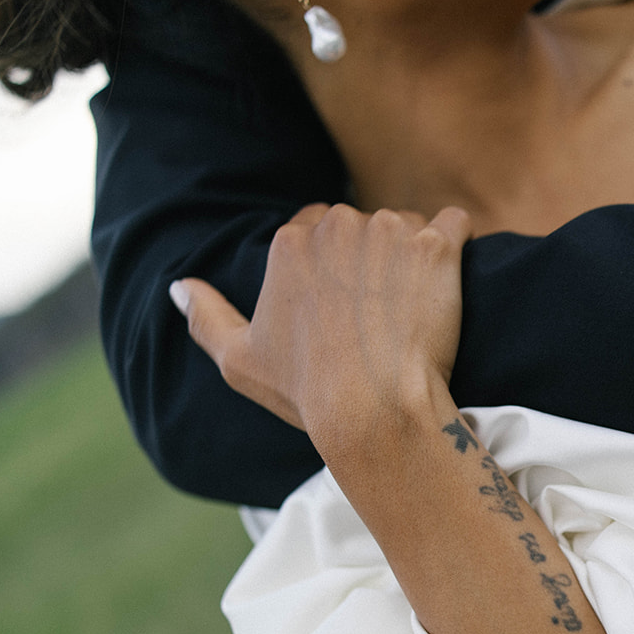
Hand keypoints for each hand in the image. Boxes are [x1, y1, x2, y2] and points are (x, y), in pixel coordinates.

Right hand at [169, 203, 472, 456]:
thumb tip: (178, 287)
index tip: (345, 305)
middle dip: (372, 258)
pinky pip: (455, 224)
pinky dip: (455, 244)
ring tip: (411, 310)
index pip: (314, 228)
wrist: (376, 410)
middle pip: (362, 225)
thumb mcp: (240, 361)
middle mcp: (339, 224)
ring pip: (407, 225)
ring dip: (412, 257)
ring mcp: (390, 231)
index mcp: (291, 243)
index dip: (332, 266)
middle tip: (379, 314)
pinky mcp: (437, 246)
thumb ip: (207, 316)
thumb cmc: (308, 391)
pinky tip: (447, 283)